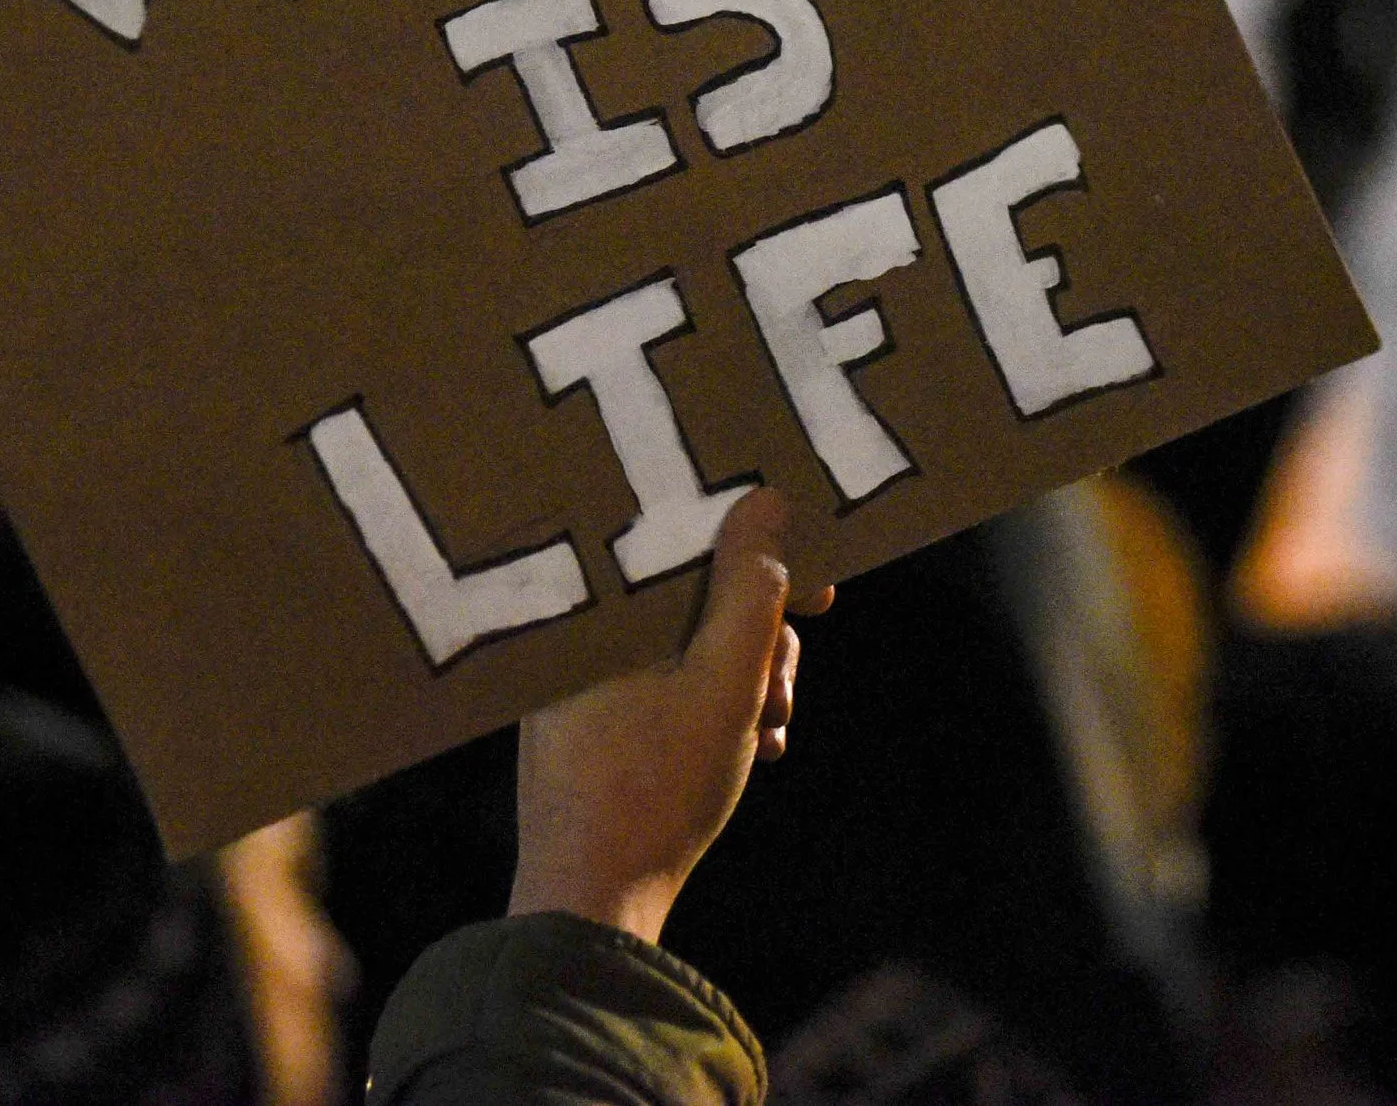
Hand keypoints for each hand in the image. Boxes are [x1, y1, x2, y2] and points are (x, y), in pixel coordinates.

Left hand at [508, 488, 832, 944]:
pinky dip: (711, 703)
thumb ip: (750, 591)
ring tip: (770, 734)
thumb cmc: (655, 787)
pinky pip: (662, 681)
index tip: (817, 595)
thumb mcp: (724, 682)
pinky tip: (751, 748)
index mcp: (599, 606)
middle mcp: (580, 629)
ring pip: (686, 642)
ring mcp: (580, 674)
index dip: (760, 558)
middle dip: (759, 640)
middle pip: (693, 595)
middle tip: (784, 695)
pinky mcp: (588, 715)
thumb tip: (767, 497)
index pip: (686, 542)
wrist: (591, 898)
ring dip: (745, 678)